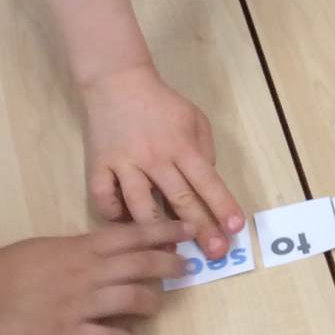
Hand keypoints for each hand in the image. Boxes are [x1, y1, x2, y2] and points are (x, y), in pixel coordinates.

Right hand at [0, 222, 187, 334]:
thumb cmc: (8, 267)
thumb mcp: (50, 246)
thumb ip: (82, 249)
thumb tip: (111, 250)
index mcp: (82, 248)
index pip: (135, 235)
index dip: (166, 233)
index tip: (187, 232)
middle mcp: (88, 273)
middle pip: (144, 265)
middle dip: (171, 266)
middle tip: (186, 269)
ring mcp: (81, 305)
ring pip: (135, 300)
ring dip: (153, 303)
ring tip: (156, 306)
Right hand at [80, 65, 244, 256]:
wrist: (116, 82)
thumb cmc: (162, 103)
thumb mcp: (194, 118)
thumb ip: (204, 151)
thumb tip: (208, 184)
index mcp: (181, 145)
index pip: (207, 180)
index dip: (222, 205)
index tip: (235, 229)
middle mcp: (154, 157)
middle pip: (179, 199)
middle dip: (199, 228)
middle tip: (214, 252)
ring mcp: (124, 163)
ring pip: (140, 205)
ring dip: (156, 231)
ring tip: (169, 250)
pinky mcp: (99, 165)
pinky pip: (103, 197)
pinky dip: (111, 214)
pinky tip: (122, 225)